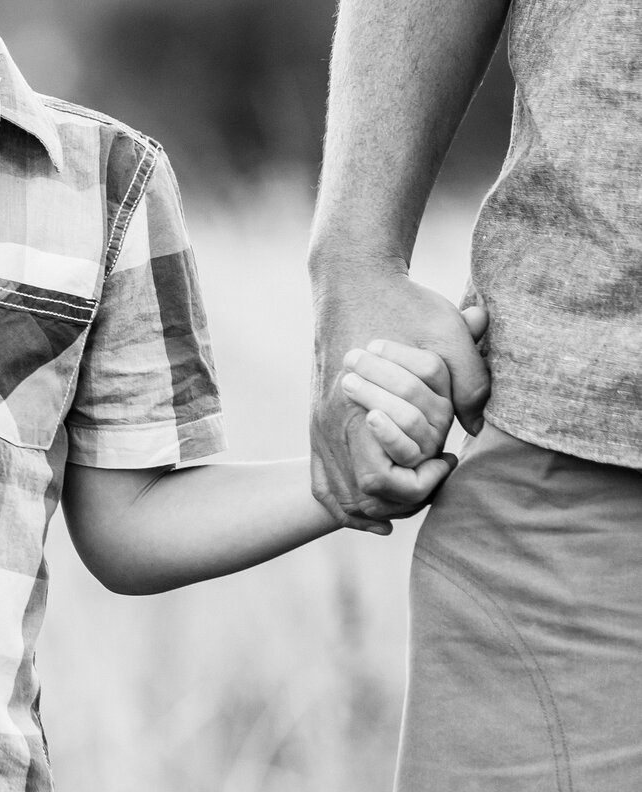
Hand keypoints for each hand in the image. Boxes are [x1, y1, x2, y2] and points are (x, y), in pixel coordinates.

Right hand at [310, 267, 488, 528]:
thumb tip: (475, 427)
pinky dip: (344, 503)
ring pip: (338, 497)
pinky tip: (376, 510)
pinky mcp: (317, 421)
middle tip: (433, 472)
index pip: (382, 482)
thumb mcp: (447, 333)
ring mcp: (319, 424)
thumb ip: (470, 381)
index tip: (448, 456)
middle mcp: (332, 422)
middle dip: (403, 500)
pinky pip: (321, 481)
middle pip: (360, 499)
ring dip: (375, 508)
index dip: (422, 483)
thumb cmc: (403, 304)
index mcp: (359, 405)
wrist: (351, 281)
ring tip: (412, 489)